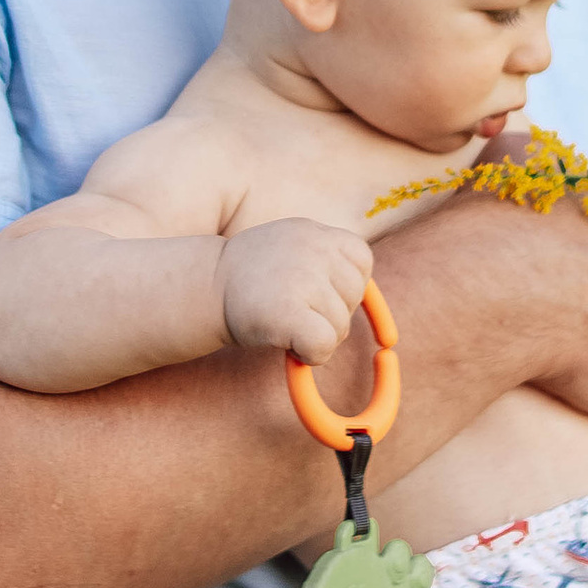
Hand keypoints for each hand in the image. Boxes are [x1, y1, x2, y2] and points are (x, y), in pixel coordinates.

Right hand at [222, 218, 374, 364]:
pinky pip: (324, 346)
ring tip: (282, 323)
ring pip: (339, 327)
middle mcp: (313, 248)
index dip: (344, 286)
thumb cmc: (249, 280)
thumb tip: (384, 327)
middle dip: (330, 314)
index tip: (318, 296)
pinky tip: (288, 346)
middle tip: (292, 311)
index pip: (361, 260)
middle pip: (353, 297)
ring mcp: (303, 278)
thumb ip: (328, 268)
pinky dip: (311, 356)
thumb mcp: (291, 253)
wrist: (203, 288)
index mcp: (315, 231)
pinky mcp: (290, 311)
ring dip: (317, 337)